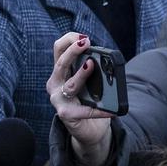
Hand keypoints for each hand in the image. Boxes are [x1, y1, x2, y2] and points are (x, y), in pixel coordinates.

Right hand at [46, 33, 113, 165]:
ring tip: (91, 66)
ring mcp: (58, 99)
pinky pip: (84, 111)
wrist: (89, 129)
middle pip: (61, 63)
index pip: (58, 49)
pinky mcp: (66, 115)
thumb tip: (105, 59)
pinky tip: (111, 111)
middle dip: (73, 51)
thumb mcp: (89, 80)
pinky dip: (99, 110)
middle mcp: (55, 83)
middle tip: (86, 43)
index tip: (83, 37)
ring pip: (70, 84)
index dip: (68, 40)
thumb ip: (91, 68)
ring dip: (80, 74)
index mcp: (60, 72)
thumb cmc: (89, 101)